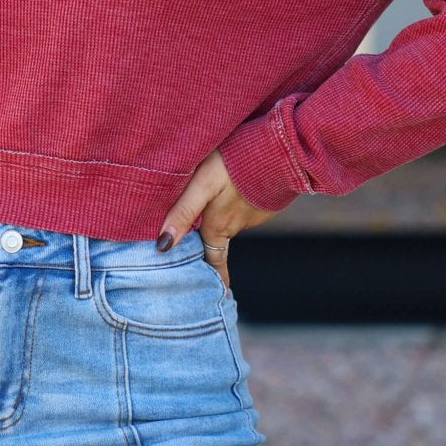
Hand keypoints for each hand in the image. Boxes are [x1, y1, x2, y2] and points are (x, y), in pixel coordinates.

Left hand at [156, 148, 277, 289]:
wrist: (283, 148)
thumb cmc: (237, 162)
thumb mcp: (203, 184)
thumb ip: (183, 212)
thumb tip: (162, 246)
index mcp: (219, 226)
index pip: (213, 261)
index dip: (214, 278)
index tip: (219, 298)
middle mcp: (238, 225)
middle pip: (219, 238)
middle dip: (212, 244)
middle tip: (204, 250)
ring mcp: (256, 213)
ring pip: (233, 217)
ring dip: (225, 210)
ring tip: (216, 196)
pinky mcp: (267, 198)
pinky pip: (248, 202)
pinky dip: (241, 196)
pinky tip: (238, 181)